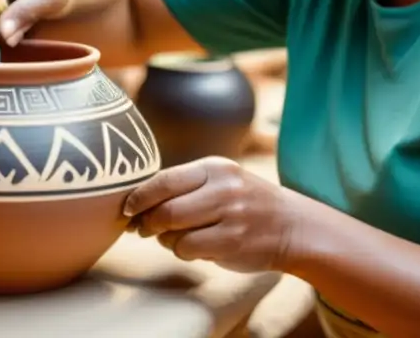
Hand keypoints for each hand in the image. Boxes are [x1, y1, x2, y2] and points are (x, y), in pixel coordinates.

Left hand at [123, 156, 300, 272]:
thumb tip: (135, 204)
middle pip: (164, 209)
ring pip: (173, 232)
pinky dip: (183, 252)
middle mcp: (222, 187)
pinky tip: (197, 247)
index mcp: (214, 166)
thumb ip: (184, 187)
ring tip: (178, 237)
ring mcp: (230, 215)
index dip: (139, 197)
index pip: (164, 180)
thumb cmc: (246, 204)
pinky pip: (188, 250)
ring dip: (165, 239)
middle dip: (146, 223)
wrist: (293, 226)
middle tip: (142, 229)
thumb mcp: (221, 181)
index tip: (126, 209)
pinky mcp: (233, 241)